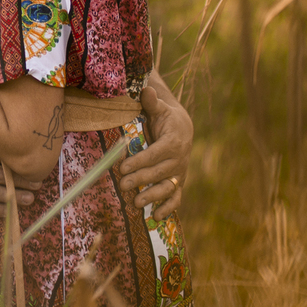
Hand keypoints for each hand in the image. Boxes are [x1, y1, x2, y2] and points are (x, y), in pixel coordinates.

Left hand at [118, 86, 192, 220]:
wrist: (183, 128)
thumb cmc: (165, 118)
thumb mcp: (159, 108)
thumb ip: (152, 101)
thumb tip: (146, 89)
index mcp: (174, 141)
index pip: (156, 154)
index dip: (140, 161)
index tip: (123, 167)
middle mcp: (179, 159)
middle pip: (159, 172)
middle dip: (140, 180)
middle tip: (123, 185)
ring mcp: (179, 173)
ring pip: (167, 188)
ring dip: (152, 197)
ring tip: (136, 203)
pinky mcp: (178, 182)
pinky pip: (176, 198)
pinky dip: (168, 208)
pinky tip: (156, 217)